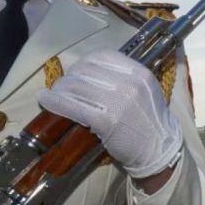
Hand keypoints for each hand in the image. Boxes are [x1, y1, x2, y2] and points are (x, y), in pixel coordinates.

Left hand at [39, 49, 182, 178]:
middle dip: (69, 76)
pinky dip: (54, 102)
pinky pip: (73, 106)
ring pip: (76, 86)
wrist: (158, 149)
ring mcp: (118, 101)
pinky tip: (45, 100)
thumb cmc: (149, 121)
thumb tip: (89, 72)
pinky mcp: (106, 120)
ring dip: (58, 89)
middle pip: (86, 69)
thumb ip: (124, 78)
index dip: (84, 62)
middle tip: (61, 85)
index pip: (103, 55)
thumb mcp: (145, 90)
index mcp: (140, 72)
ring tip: (52, 93)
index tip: (77, 71)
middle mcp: (130, 83)